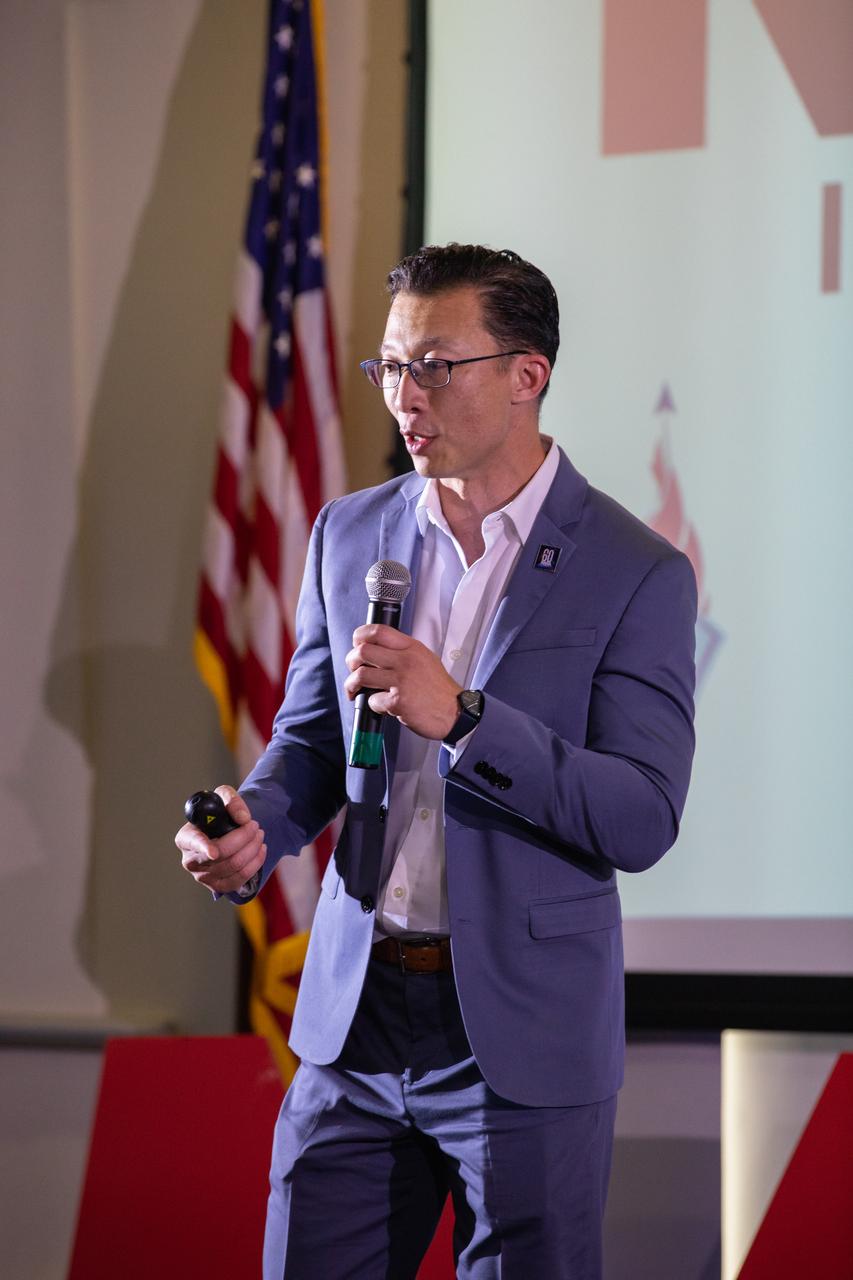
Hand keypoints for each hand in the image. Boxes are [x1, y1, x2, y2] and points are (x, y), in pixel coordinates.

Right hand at [175, 784, 265, 895]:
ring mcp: (203, 876)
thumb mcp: (224, 796)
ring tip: (259, 835)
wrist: (226, 829)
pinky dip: (255, 864)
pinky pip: (240, 879)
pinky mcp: (218, 886)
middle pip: (221, 855)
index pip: (193, 843)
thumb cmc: (221, 813)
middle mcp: (190, 860)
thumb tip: (243, 818)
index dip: (203, 848)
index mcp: (185, 838)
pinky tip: (260, 850)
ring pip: (234, 866)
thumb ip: (232, 801)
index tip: (214, 852)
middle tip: (255, 825)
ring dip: (252, 848)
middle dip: (243, 838)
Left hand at [344, 624, 461, 739]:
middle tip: (353, 670)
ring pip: (361, 675)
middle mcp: (406, 661)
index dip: (360, 636)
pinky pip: (372, 700)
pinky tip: (380, 706)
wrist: (456, 712)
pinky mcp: (398, 701)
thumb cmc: (439, 690)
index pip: (379, 631)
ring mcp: (401, 680)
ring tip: (355, 691)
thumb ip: (403, 653)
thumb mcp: (425, 660)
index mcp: (412, 648)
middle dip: (351, 662)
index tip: (356, 644)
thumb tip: (377, 651)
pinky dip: (372, 705)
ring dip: (352, 685)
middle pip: (363, 651)